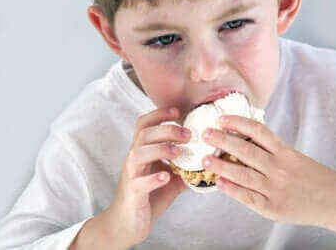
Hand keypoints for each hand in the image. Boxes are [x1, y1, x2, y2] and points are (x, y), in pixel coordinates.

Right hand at [106, 107, 190, 247]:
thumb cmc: (148, 198)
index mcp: (142, 152)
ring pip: (138, 154)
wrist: (127, 225)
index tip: (178, 111)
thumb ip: (185, 168)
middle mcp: (134, 160)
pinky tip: (167, 176)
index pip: (144, 125)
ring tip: (178, 152)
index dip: (159, 114)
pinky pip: (140, 183)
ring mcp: (132, 177)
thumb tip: (209, 160)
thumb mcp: (170, 179)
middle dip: (166, 130)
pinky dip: (153, 178)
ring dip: (160, 149)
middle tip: (188, 135)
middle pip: (143, 135)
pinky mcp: (133, 194)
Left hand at [201, 115, 335, 226]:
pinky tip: (219, 183)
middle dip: (223, 141)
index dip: (238, 123)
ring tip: (204, 159)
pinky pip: (248, 197)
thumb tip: (242, 136)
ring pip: (243, 174)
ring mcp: (275, 188)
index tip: (222, 119)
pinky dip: (232, 190)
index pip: (258, 132)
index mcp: (285, 152)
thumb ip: (271, 149)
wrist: (334, 201)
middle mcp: (279, 168)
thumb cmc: (312, 177)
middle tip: (205, 134)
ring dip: (221, 165)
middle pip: (246, 151)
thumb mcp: (294, 157)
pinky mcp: (272, 208)